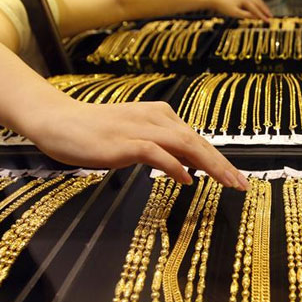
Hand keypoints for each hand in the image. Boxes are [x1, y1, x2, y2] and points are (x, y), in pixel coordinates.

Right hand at [27, 99, 249, 189]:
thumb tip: (189, 169)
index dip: (219, 159)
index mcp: (161, 116)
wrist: (58, 121)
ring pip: (185, 146)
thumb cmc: (96, 133)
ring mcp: (140, 129)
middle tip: (242, 185)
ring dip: (210, 165)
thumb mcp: (136, 139)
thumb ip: (163, 150)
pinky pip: (156, 153)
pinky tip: (187, 179)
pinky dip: (174, 166)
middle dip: (223, 165)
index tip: (236, 178)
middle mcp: (155, 119)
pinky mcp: (124, 142)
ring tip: (228, 182)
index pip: (197, 140)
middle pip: (198, 142)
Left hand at [211, 0, 271, 20]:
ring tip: (267, 12)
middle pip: (258, 3)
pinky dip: (258, 1)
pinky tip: (259, 5)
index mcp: (245, 0)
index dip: (262, 16)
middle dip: (265, 10)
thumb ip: (246, 15)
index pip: (256, 10)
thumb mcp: (235, 13)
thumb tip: (256, 18)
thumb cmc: (224, 7)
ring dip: (262, 5)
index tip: (268, 21)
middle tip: (271, 17)